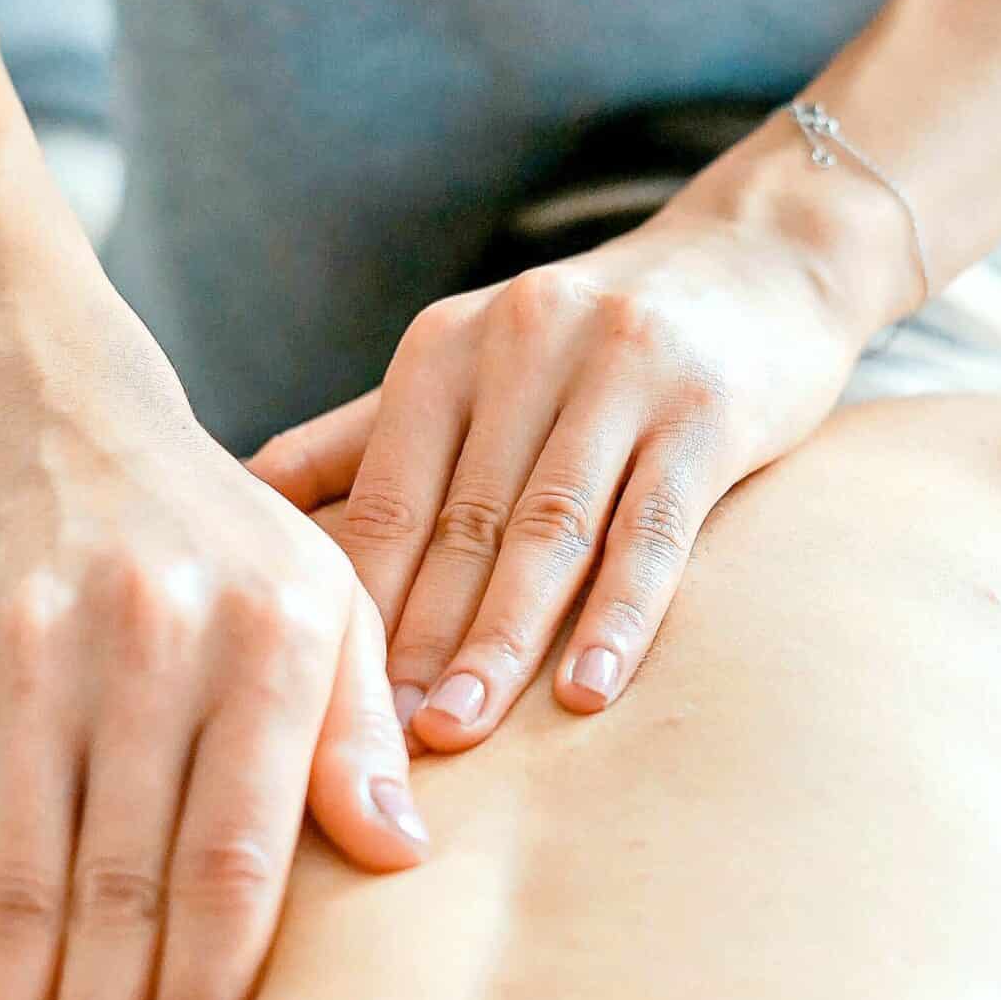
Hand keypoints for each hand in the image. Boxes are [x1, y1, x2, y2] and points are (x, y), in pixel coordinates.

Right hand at [0, 291, 427, 999]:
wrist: (50, 414)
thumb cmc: (221, 535)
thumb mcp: (326, 595)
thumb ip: (361, 727)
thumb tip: (404, 861)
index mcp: (270, 644)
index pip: (239, 863)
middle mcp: (151, 658)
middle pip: (123, 900)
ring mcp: (37, 675)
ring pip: (22, 899)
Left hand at [248, 171, 872, 748]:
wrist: (760, 255)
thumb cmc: (591, 339)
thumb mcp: (470, 364)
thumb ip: (365, 437)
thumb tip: (239, 500)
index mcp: (445, 347)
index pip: (384, 496)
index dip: (352, 604)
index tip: (317, 704)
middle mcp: (522, 346)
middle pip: (459, 523)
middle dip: (413, 641)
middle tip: (374, 744)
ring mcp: (620, 373)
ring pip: (548, 530)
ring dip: (500, 640)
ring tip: (457, 731)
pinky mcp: (708, 409)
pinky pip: (654, 528)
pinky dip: (619, 615)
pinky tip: (586, 690)